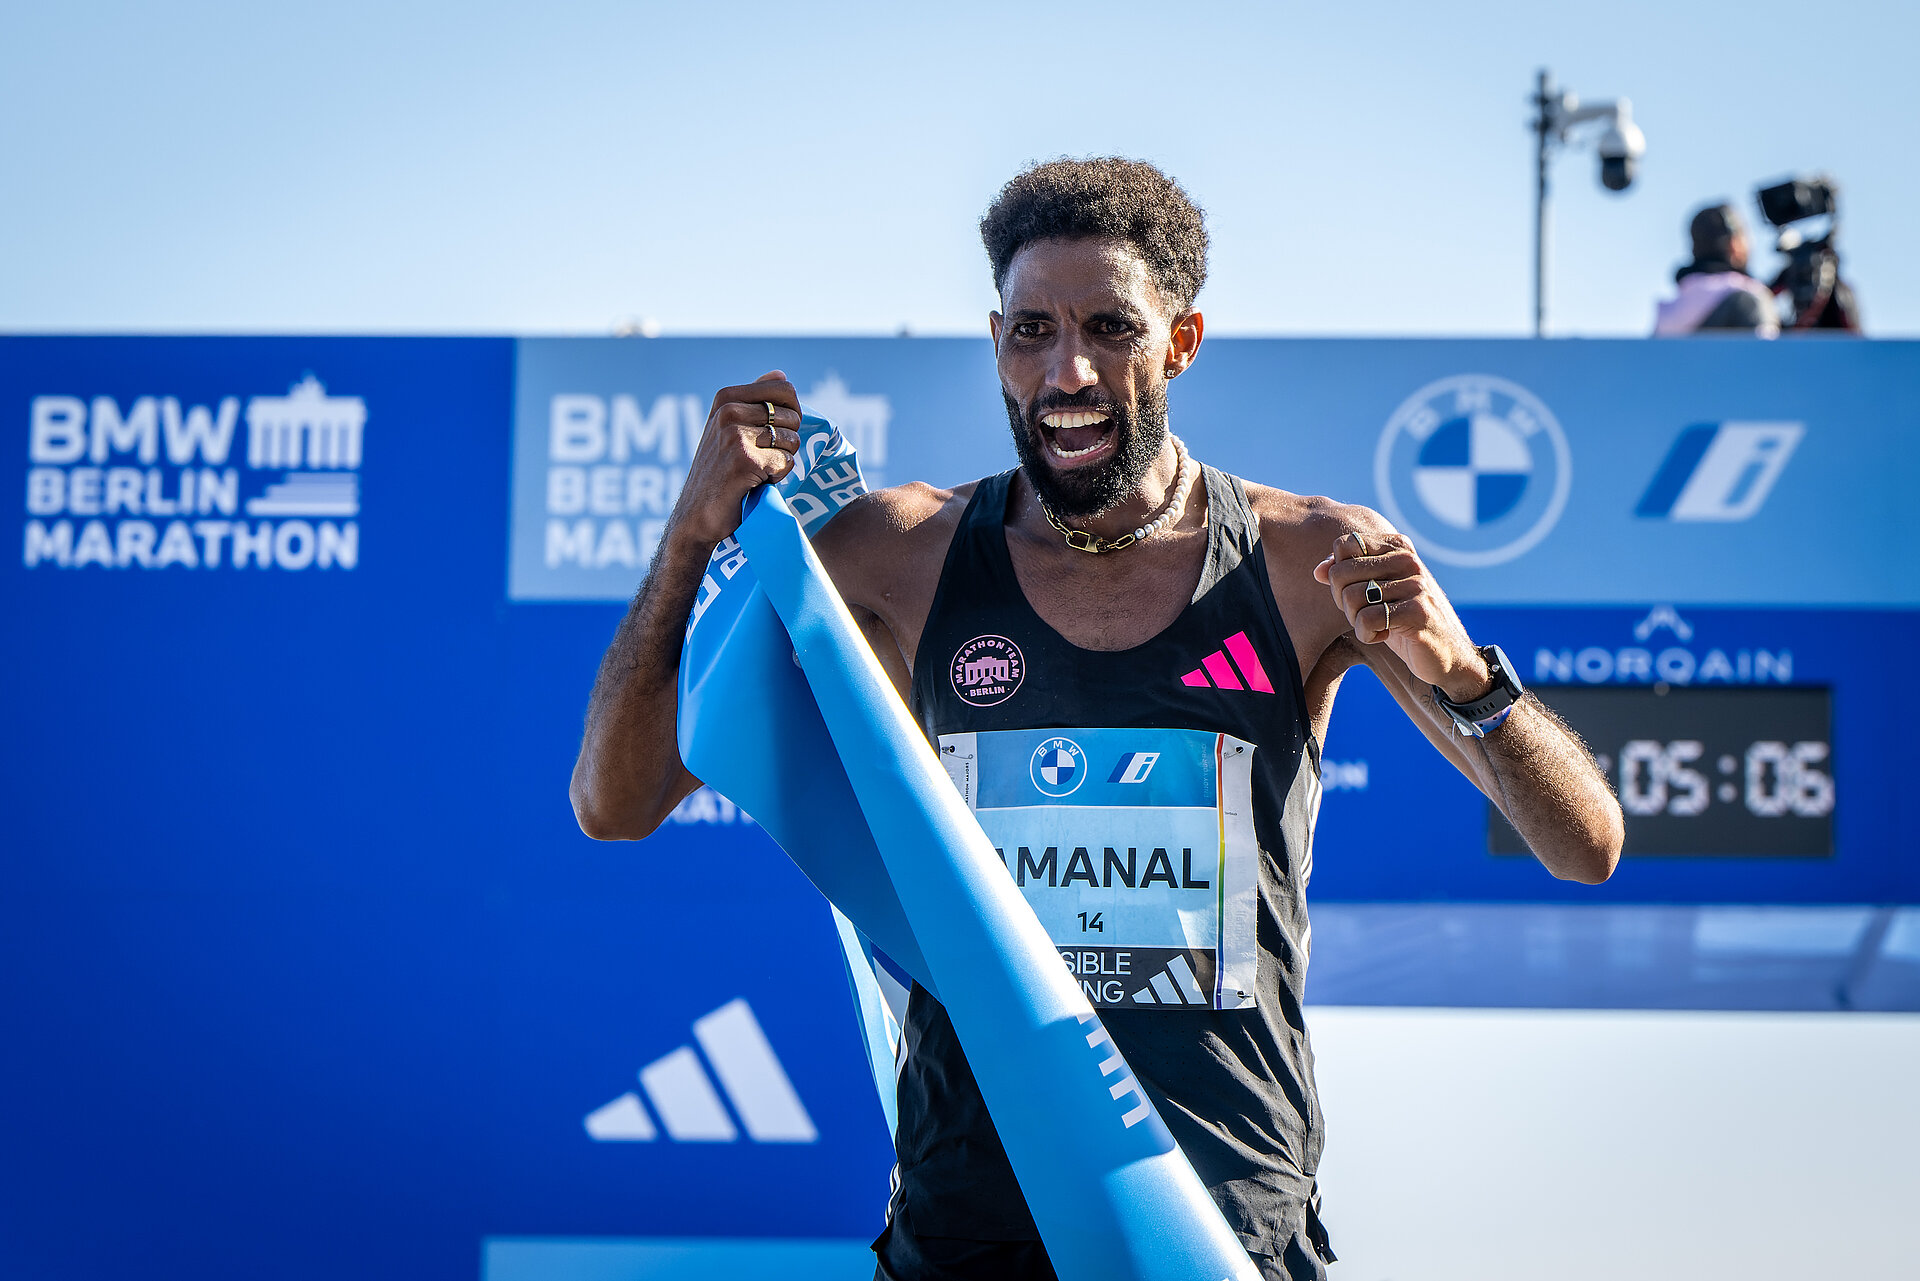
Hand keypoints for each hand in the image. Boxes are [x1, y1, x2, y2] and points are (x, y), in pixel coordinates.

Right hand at [671, 371, 804, 546]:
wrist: (696, 515)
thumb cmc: (718, 473)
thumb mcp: (728, 428)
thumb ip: (753, 401)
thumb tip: (781, 374)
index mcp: (726, 398)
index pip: (785, 389)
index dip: (792, 413)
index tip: (777, 433)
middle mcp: (729, 411)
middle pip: (793, 417)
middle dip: (786, 443)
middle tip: (759, 459)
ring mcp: (736, 435)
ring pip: (792, 441)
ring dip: (780, 462)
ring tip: (753, 472)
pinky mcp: (745, 460)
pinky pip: (786, 463)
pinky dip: (776, 479)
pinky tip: (753, 484)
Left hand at [1314, 529, 1491, 702]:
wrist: (1446, 654)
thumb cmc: (1403, 621)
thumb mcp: (1374, 594)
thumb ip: (1348, 576)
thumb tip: (1318, 571)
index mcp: (1397, 547)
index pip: (1344, 546)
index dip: (1339, 574)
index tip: (1357, 592)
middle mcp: (1408, 560)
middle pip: (1341, 573)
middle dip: (1343, 602)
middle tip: (1365, 614)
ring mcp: (1415, 584)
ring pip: (1352, 597)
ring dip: (1356, 621)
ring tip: (1377, 625)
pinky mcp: (1417, 611)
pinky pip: (1367, 619)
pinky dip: (1367, 635)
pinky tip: (1384, 635)